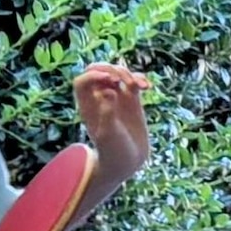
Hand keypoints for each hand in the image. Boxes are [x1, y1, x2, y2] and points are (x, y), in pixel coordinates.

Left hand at [75, 64, 152, 185]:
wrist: (128, 161)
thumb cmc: (113, 150)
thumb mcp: (108, 134)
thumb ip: (107, 112)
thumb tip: (109, 91)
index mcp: (87, 106)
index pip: (82, 81)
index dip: (94, 75)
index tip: (109, 80)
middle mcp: (99, 99)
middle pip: (98, 71)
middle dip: (110, 69)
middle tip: (122, 78)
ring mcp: (116, 98)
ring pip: (117, 73)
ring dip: (128, 73)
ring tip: (139, 85)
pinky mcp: (132, 100)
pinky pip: (133, 82)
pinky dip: (140, 79)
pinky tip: (147, 86)